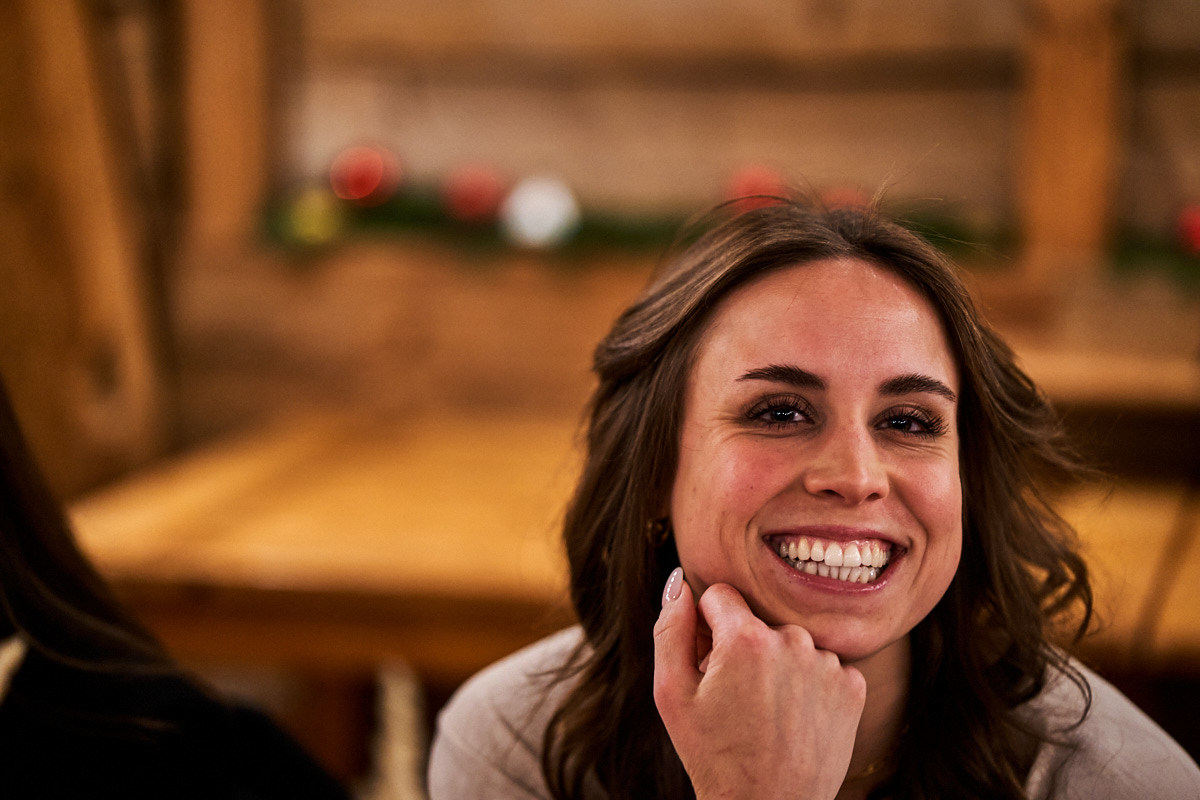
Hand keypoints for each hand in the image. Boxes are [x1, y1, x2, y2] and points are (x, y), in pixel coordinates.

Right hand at [653, 568, 865, 799]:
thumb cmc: (712, 754)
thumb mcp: (671, 693)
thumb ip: (670, 628)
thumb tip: (679, 582)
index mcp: (745, 638)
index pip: (720, 596)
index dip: (707, 627)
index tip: (709, 662)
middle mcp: (793, 641)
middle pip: (757, 622)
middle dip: (743, 648)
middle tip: (735, 698)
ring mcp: (828, 664)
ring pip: (790, 644)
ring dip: (777, 666)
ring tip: (766, 713)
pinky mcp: (852, 687)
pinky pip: (822, 666)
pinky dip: (808, 685)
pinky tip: (794, 718)